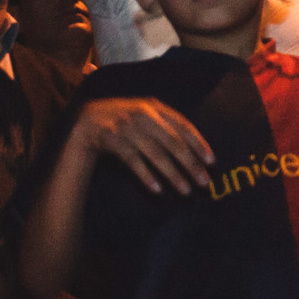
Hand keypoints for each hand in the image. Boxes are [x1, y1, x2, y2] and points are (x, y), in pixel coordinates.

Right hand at [77, 96, 213, 196]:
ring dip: (172, 174)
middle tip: (204, 183)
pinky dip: (146, 175)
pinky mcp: (110, 138)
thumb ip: (166, 127)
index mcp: (154, 107)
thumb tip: (196, 151)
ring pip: (154, 153)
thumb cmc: (124, 123)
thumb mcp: (145, 118)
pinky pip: (132, 160)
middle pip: (172, 141)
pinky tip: (158, 190)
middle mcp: (142, 113)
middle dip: (190, 163)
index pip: (183, 125)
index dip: (198, 143)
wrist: (86, 121)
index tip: (211, 162)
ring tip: (186, 191)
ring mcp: (126, 125)